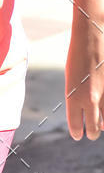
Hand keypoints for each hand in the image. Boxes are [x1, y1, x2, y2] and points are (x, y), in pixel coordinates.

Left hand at [65, 20, 103, 140]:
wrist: (91, 37)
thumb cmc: (78, 56)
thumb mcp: (72, 78)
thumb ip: (77, 96)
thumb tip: (84, 111)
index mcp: (73, 96)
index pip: (76, 125)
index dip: (77, 132)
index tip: (78, 135)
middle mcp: (89, 99)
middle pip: (94, 129)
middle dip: (92, 132)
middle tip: (91, 133)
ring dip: (103, 125)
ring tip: (101, 126)